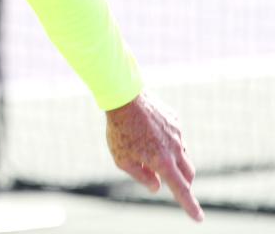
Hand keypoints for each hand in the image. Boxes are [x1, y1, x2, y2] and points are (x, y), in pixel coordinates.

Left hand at [106, 92, 203, 221]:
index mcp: (163, 162)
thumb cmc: (119, 130)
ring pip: (183, 154)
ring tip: (154, 153)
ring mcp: (178, 134)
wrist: (124, 98)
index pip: (181, 190)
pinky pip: (176, 136)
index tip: (198, 218)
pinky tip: (151, 133)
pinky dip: (168, 141)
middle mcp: (175, 149)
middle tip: (174, 184)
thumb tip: (156, 187)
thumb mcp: (122, 159)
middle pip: (189, 173)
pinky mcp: (175, 121)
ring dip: (175, 161)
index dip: (190, 206)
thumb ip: (141, 176)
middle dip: (185, 182)